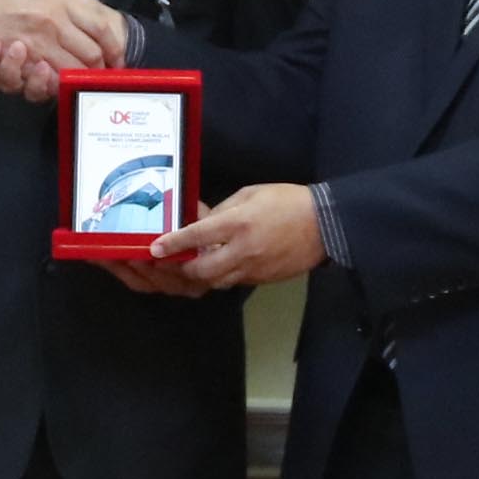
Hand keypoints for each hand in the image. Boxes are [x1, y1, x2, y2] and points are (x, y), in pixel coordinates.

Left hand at [146, 184, 324, 292]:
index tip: (154, 248)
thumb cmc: (286, 201)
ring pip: (214, 282)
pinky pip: (232, 283)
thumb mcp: (250, 194)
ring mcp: (252, 269)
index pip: (197, 236)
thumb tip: (198, 220)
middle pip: (201, 270)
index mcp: (238, 224)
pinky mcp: (261, 280)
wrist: (324, 225)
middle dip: (180, 268)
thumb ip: (221, 210)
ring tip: (188, 266)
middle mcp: (242, 251)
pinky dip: (218, 278)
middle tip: (169, 261)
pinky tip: (214, 268)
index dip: (173, 243)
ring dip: (198, 276)